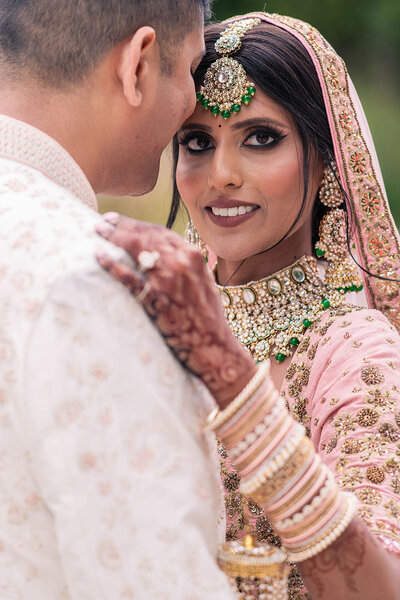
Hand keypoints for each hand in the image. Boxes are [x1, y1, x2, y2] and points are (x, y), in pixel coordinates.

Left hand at [95, 214, 256, 408]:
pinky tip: (99, 256)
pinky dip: (112, 265)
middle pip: (146, 236)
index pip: (160, 232)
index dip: (138, 225)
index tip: (122, 221)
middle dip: (122, 226)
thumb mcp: (201, 280)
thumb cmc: (206, 315)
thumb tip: (160, 253)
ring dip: (114, 238)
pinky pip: (129, 277)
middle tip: (104, 223)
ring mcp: (168, 280)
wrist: (212, 344)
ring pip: (136, 249)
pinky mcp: (156, 299)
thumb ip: (184, 264)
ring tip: (98, 232)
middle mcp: (181, 262)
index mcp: (193, 255)